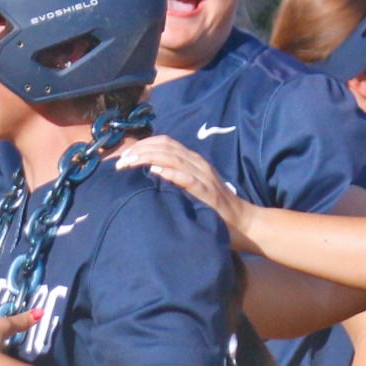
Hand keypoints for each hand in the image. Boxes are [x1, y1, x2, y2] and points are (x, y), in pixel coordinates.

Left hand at [115, 136, 255, 249]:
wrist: (244, 223)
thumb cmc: (216, 210)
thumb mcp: (192, 189)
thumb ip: (175, 180)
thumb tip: (148, 177)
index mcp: (193, 161)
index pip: (164, 142)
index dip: (142, 145)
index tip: (124, 157)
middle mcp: (198, 164)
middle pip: (165, 146)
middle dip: (139, 151)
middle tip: (120, 162)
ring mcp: (205, 177)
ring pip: (173, 158)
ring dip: (148, 158)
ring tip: (130, 164)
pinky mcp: (209, 193)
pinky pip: (188, 178)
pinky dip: (171, 173)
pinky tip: (156, 172)